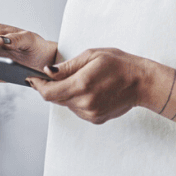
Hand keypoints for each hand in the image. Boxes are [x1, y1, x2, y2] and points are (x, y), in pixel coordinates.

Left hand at [28, 47, 152, 124]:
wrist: (142, 82)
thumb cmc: (120, 65)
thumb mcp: (93, 55)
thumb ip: (67, 66)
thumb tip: (48, 72)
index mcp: (82, 85)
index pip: (48, 93)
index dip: (37, 86)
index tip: (32, 79)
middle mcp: (84, 103)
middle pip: (55, 99)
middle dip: (52, 87)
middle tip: (56, 75)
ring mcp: (90, 113)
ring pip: (66, 104)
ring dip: (67, 94)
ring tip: (83, 80)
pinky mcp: (96, 119)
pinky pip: (78, 110)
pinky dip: (78, 100)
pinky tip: (91, 90)